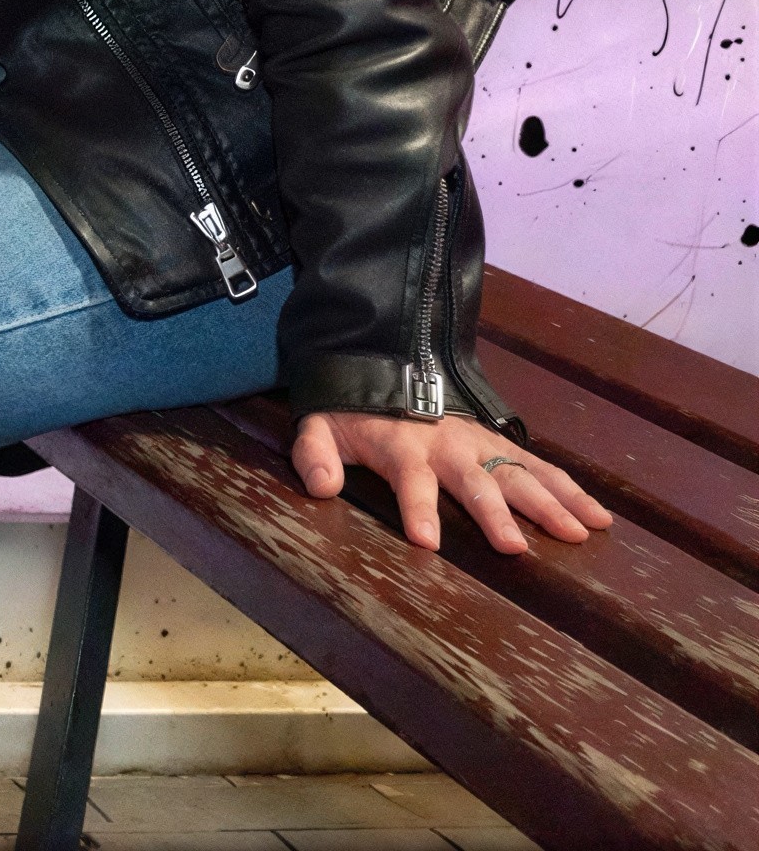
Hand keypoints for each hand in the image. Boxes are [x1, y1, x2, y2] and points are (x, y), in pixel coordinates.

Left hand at [290, 408, 611, 553]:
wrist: (382, 364)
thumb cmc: (351, 413)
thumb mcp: (320, 428)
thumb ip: (315, 455)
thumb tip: (320, 486)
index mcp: (402, 447)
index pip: (410, 480)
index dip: (416, 508)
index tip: (425, 540)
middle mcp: (448, 446)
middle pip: (476, 483)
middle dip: (494, 515)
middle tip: (515, 549)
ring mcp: (480, 443)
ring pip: (519, 474)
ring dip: (548, 504)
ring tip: (577, 534)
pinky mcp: (501, 443)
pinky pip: (540, 465)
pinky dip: (570, 489)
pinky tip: (598, 516)